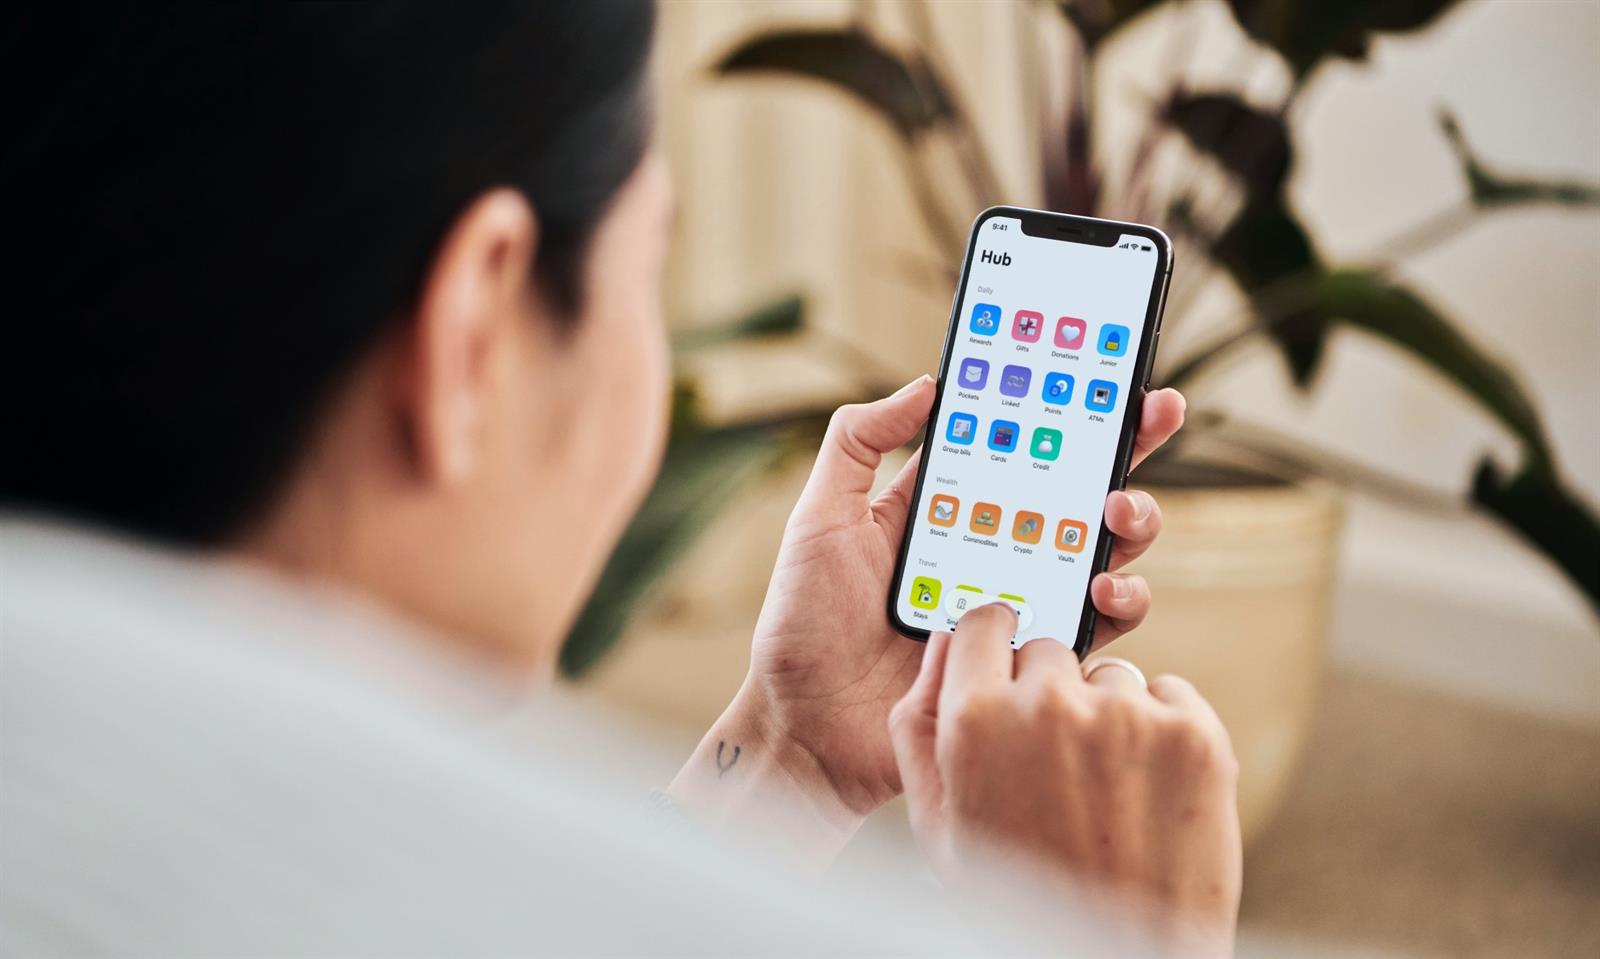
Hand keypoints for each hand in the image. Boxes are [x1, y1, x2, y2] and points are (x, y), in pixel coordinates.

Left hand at [667, 376, 1183, 856]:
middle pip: (1078, 489)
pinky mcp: (1032, 660)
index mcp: (949, 508)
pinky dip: (1116, 603)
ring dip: (1130, 522)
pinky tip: (1103, 589)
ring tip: (1118, 512)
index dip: (1065, 406)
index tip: (1106, 368)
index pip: (1019, 444)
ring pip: (1101, 551)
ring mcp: (1019, 604)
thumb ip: (858, 443)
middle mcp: (995, 549)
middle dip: (1126, 448)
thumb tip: (926, 383)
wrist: (808, 729)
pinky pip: (1094, 627)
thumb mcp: (820, 519)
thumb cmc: (804, 625)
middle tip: (1148, 417)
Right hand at [889, 604, 1240, 955]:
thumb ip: (919, 727)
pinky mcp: (1193, 732)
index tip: (1007, 663)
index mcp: (975, 722)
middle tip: (1055, 763)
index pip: (983, 623)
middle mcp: (1049, 705)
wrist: (1122, 958)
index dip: (995, 643)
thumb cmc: (1023, 898)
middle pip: (1047, 650)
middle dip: (1048, 691)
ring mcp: (1128, 715)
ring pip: (1110, 676)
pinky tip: (1147, 790)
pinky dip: (1162, 729)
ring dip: (1107, 715)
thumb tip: (939, 645)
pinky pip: (1169, 694)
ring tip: (1105, 792)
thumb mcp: (940, 826)